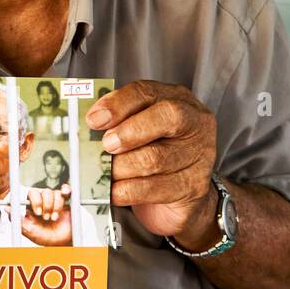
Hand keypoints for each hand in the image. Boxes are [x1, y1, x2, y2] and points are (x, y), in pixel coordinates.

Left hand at [22, 183, 73, 247]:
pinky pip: (66, 190)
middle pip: (42, 192)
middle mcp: (43, 202)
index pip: (30, 195)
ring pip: (53, 192)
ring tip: (54, 218)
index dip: (34, 201)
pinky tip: (65, 194)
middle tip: (46, 217)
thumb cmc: (45, 238)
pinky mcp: (66, 201)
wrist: (62, 243)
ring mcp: (54, 201)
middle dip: (45, 204)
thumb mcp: (30, 232)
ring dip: (55, 206)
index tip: (37, 212)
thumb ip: (18, 220)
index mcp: (32, 207)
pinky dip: (66, 190)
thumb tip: (6, 209)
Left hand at [85, 81, 218, 245]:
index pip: (147, 92)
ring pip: (155, 157)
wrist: (182, 196)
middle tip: (106, 146)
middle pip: (165, 118)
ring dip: (122, 167)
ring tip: (105, 172)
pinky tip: (113, 192)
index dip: (118, 104)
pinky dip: (127, 191)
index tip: (94, 119)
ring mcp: (199, 155)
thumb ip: (119, 122)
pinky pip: (154, 188)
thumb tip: (90, 125)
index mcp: (177, 100)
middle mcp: (194, 123)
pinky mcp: (193, 186)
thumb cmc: (156, 154)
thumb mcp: (140, 130)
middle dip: (128, 132)